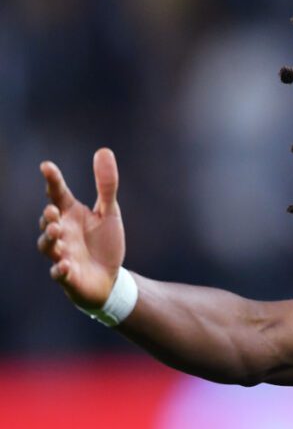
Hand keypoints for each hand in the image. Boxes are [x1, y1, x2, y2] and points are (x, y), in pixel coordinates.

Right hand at [37, 149, 124, 307]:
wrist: (109, 278)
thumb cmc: (104, 244)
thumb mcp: (109, 213)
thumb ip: (106, 185)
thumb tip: (104, 150)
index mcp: (71, 214)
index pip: (58, 194)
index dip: (52, 180)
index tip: (46, 166)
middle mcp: (62, 232)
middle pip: (48, 221)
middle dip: (48, 215)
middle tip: (53, 210)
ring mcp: (62, 254)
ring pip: (47, 246)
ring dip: (49, 238)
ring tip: (57, 231)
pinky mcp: (67, 275)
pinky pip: (59, 273)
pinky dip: (60, 269)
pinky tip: (66, 265)